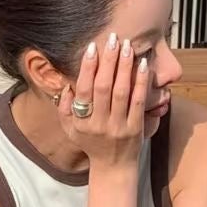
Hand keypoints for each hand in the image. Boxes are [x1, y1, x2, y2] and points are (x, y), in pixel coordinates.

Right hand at [57, 32, 150, 166]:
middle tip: (113, 39)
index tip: (92, 47)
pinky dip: (141, 82)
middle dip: (108, 61)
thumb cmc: (91, 144)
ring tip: (127, 46)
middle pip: (103, 87)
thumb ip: (64, 109)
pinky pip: (138, 102)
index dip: (87, 67)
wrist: (113, 168)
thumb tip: (65, 86)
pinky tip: (143, 65)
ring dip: (124, 67)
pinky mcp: (135, 128)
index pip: (84, 90)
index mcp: (81, 122)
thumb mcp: (70, 130)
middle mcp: (99, 124)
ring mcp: (118, 126)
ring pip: (121, 92)